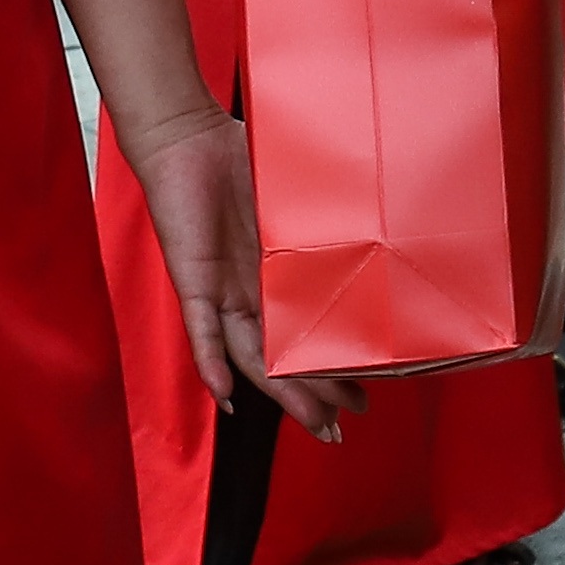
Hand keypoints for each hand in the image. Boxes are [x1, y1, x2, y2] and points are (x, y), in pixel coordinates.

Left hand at [119, 109, 358, 437]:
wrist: (184, 139)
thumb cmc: (239, 159)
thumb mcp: (296, 193)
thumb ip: (325, 213)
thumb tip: (379, 219)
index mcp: (274, 277)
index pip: (304, 333)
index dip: (329, 368)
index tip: (364, 392)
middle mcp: (249, 294)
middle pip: (280, 359)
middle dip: (313, 396)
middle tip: (344, 424)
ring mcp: (221, 291)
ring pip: (250, 356)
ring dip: (278, 391)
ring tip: (312, 420)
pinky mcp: (193, 280)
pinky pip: (201, 331)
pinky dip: (212, 363)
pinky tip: (228, 395)